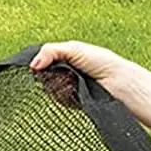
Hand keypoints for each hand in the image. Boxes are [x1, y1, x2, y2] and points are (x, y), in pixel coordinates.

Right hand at [29, 42, 148, 106]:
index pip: (42, 62)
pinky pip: (57, 98)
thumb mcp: (74, 48)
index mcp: (65, 59)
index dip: (39, 63)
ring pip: (48, 88)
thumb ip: (50, 51)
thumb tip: (32, 65)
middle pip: (43, 76)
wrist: (118, 83)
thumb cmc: (101, 62)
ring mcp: (66, 88)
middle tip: (64, 72)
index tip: (38, 66)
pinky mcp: (69, 101)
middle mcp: (63, 73)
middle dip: (51, 74)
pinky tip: (75, 91)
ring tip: (74, 81)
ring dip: (59, 84)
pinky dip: (64, 94)